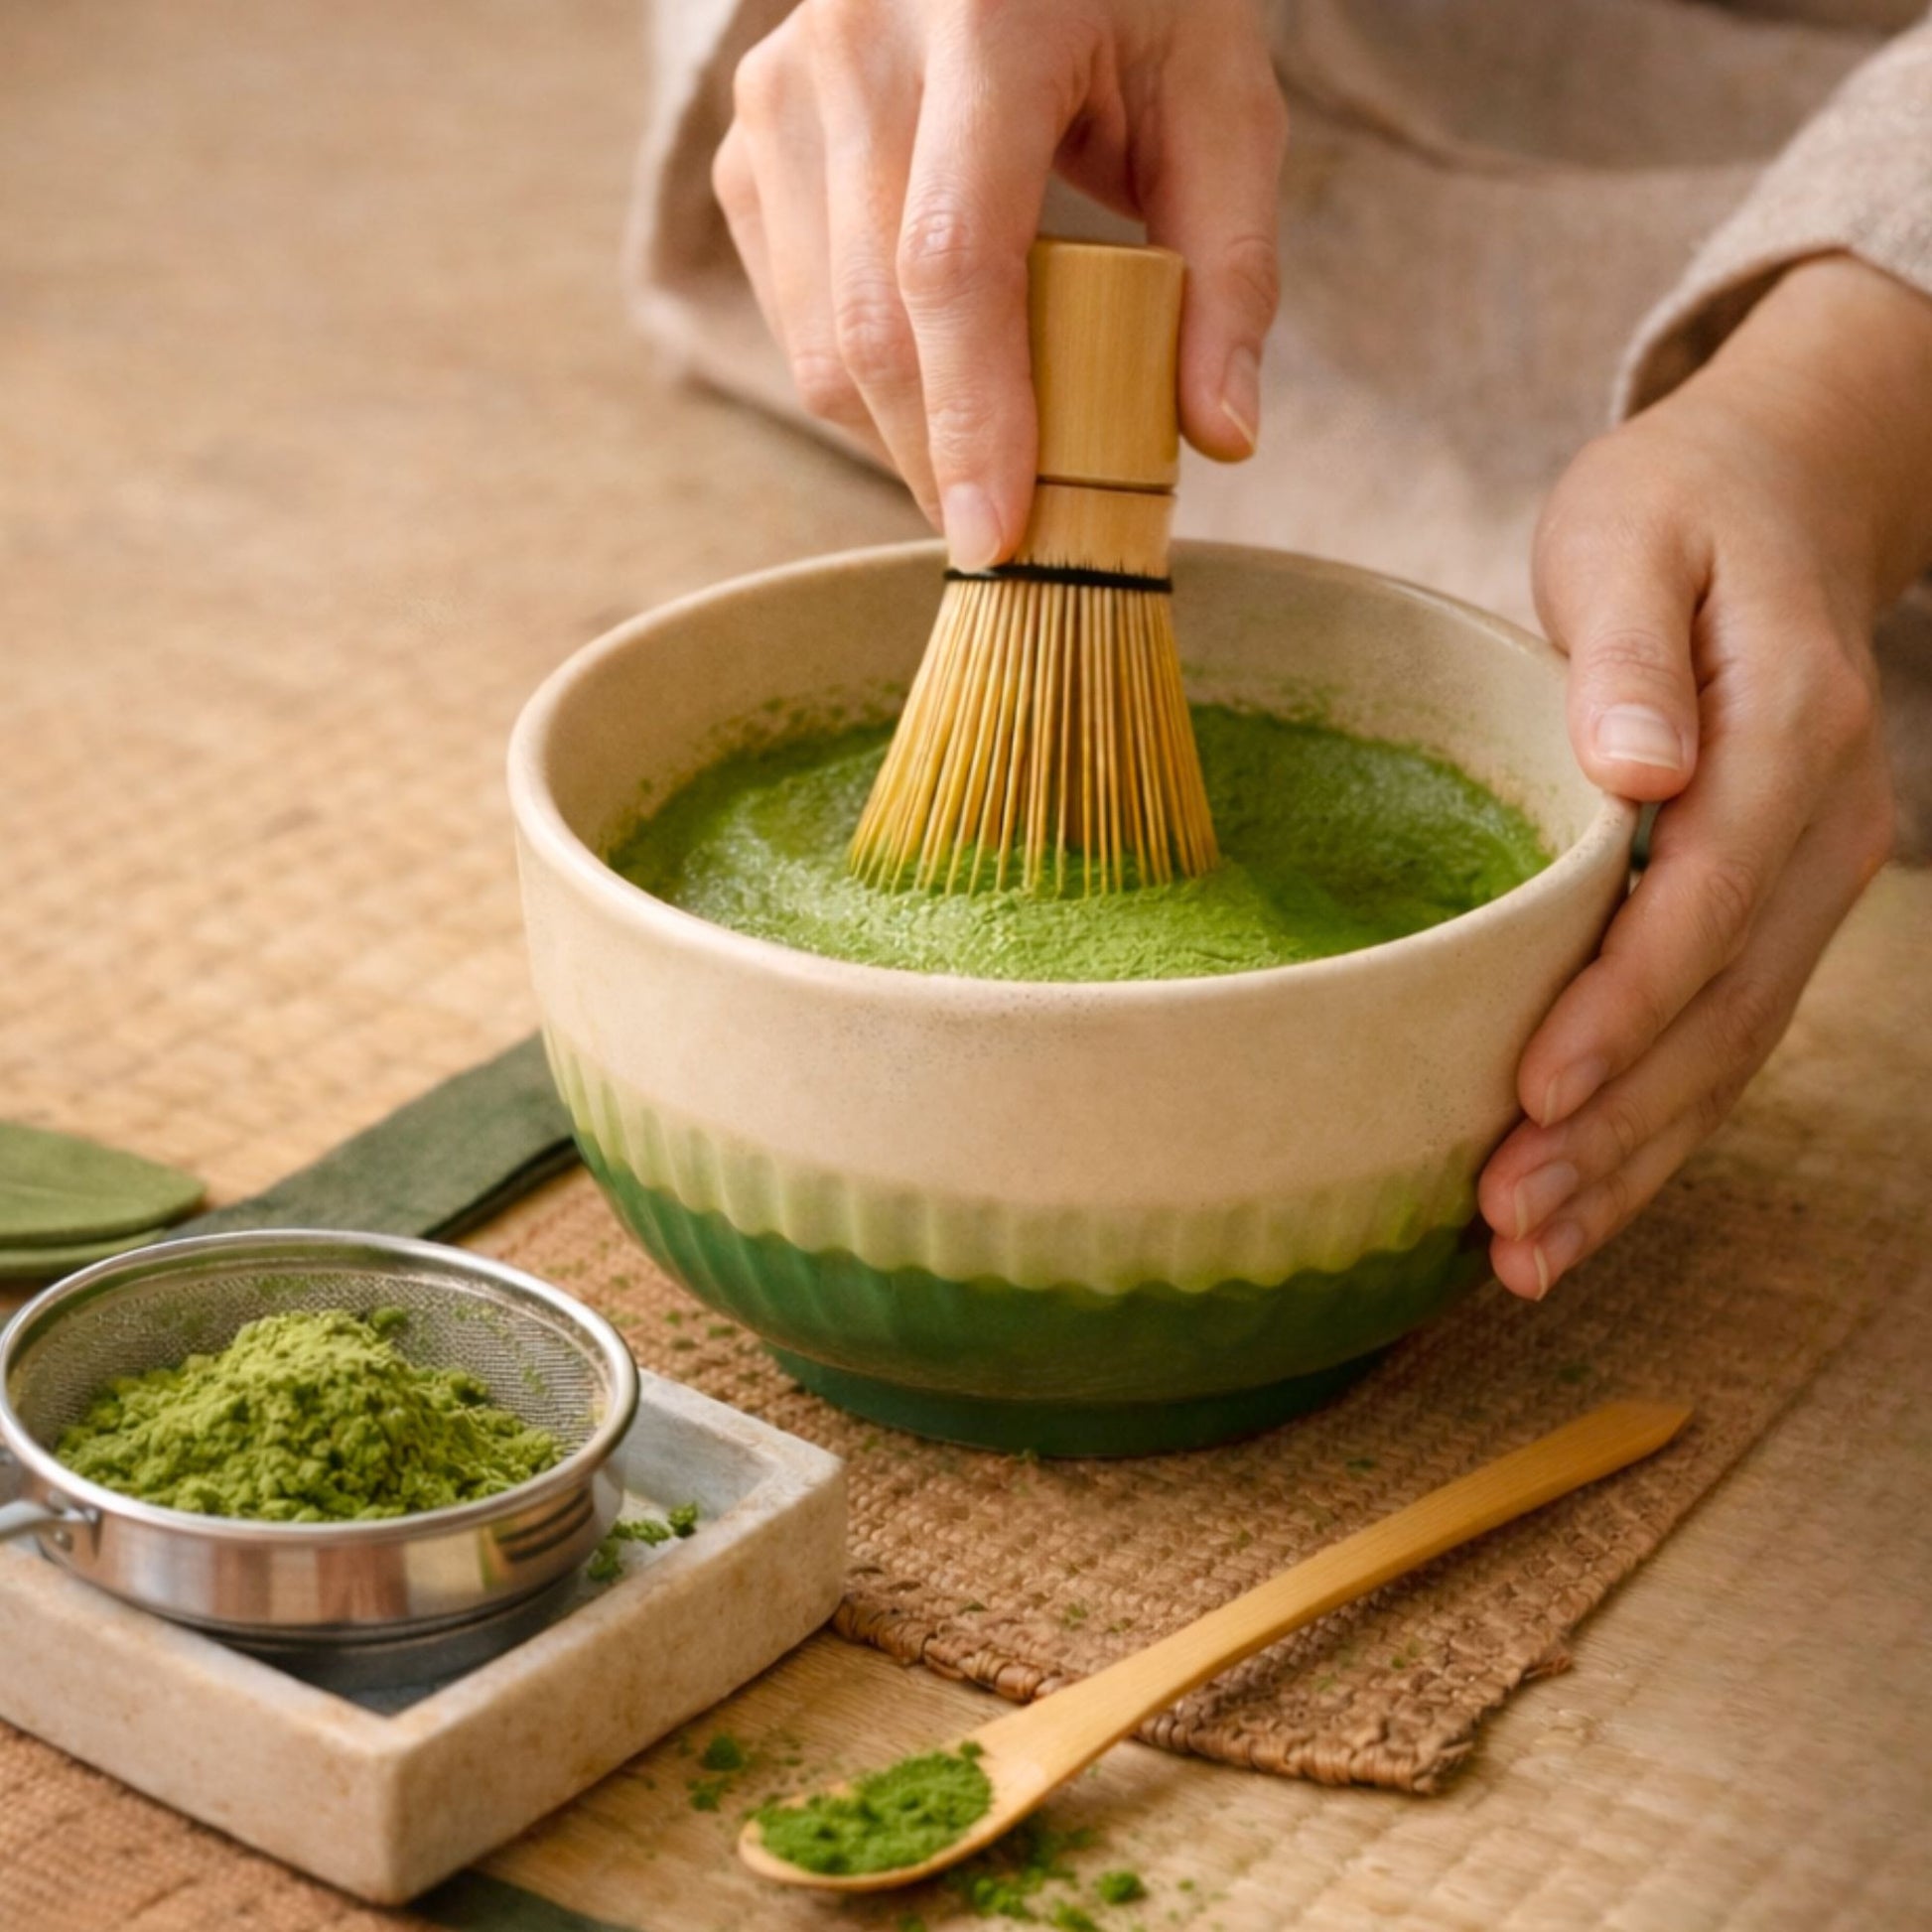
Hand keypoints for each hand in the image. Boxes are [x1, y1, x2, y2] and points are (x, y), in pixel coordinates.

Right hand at [712, 0, 1286, 564]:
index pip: (953, 264)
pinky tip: (933, 397)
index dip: (973, 419)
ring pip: (818, 341)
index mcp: (982, 24)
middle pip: (874, 325)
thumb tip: (1222, 437)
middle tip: (1007, 545)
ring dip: (898, 442)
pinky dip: (862, 390)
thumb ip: (1232, 265)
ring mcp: (780, 96)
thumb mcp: (1222, 98)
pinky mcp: (749, 144)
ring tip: (981, 475)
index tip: (998, 539)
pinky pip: (793, 317)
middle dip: (936, 464)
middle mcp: (854, 52)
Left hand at [1481, 254, 1931, 1299]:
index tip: (1536, 1091)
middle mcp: (1822, 829)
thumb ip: (1628, 656)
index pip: (1708, 899)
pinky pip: (1719, 1038)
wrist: (1776, 503)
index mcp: (1789, 733)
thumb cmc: (1673, 517)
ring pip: (1726, 1052)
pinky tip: (1579, 1199)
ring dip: (1629, 1161)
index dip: (1625, 1006)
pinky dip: (1652, 1127)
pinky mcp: (1769, 913)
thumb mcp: (1631, 543)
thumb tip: (1638, 768)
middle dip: (1614, 1128)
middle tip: (1505, 1222)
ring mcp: (1808, 884)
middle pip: (1720, 1011)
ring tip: (1525, 1252)